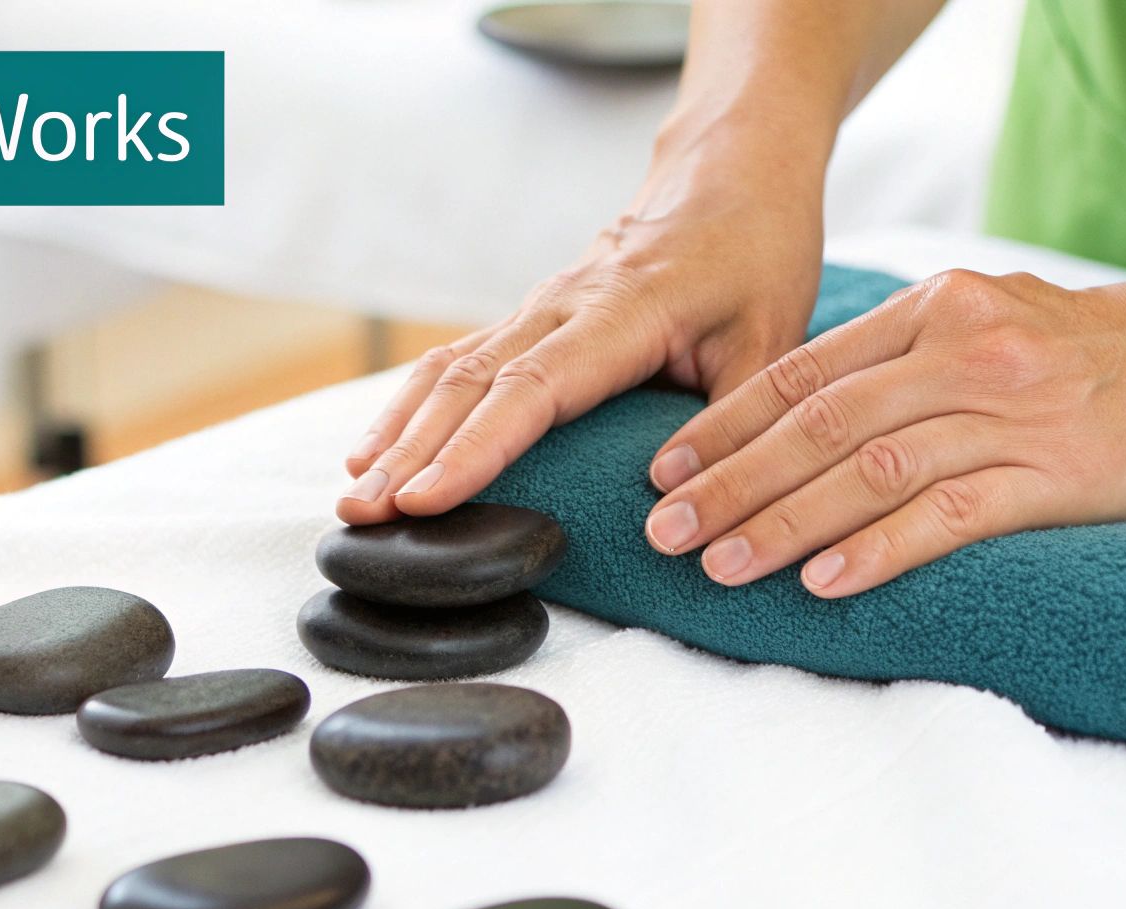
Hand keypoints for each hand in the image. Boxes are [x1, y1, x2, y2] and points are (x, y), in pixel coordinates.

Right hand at [336, 124, 826, 523]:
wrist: (730, 174)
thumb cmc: (754, 252)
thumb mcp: (773, 338)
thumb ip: (733, 421)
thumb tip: (688, 508)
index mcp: (620, 311)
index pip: (531, 388)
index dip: (475, 448)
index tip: (425, 500)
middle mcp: (561, 306)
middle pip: (467, 384)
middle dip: (409, 454)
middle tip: (359, 516)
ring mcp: (536, 309)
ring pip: (448, 372)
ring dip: (396, 435)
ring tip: (353, 497)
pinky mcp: (529, 319)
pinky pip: (455, 363)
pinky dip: (411, 410)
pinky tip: (377, 451)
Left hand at [641, 269, 1125, 596]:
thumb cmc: (1078, 346)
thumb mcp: (978, 315)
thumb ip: (891, 353)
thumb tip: (789, 411)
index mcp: (928, 310)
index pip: (801, 374)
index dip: (723, 426)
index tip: (663, 472)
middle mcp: (959, 353)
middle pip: (820, 426)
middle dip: (732, 483)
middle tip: (665, 531)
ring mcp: (1008, 414)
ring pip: (872, 472)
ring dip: (787, 524)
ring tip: (722, 566)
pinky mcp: (1056, 475)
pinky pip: (951, 515)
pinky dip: (881, 549)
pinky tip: (826, 582)